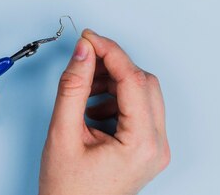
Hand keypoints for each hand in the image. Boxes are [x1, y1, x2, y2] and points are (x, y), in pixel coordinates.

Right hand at [39, 30, 169, 194]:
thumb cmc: (68, 191)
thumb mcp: (63, 134)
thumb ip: (73, 87)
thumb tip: (84, 52)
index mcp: (141, 144)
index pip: (133, 80)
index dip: (110, 52)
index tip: (89, 38)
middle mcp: (156, 145)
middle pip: (144, 83)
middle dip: (113, 66)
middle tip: (85, 59)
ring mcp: (154, 148)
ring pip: (143, 93)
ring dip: (114, 83)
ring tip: (85, 92)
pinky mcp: (146, 148)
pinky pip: (139, 109)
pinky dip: (117, 99)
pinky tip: (92, 109)